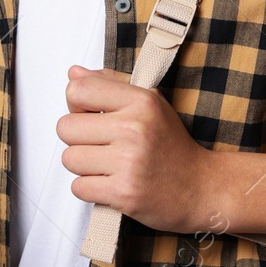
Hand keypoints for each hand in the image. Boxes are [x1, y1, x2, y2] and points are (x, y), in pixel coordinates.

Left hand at [57, 64, 212, 234]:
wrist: (200, 188)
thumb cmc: (171, 144)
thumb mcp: (149, 103)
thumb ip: (110, 84)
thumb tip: (73, 73)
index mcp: (141, 101)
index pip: (77, 91)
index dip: (76, 105)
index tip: (91, 116)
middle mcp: (134, 128)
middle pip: (66, 127)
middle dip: (78, 139)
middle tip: (101, 145)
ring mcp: (129, 162)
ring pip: (69, 159)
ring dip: (84, 166)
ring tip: (108, 165)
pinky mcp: (124, 193)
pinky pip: (78, 187)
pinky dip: (90, 188)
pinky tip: (111, 183)